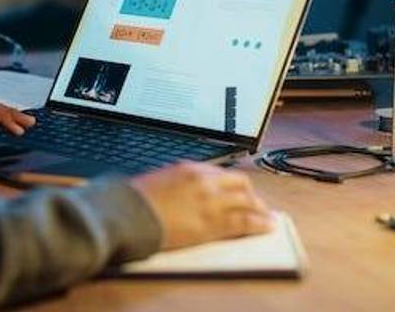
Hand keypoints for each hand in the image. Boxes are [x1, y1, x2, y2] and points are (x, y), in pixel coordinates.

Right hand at [129, 161, 272, 249]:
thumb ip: (175, 183)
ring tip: (267, 218)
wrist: (127, 214)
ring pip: (247, 201)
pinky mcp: (212, 222)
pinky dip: (259, 224)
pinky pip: (244, 221)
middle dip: (251, 194)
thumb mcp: (156, 181)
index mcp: (189, 168)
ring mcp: (210, 201)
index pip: (222, 173)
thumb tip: (182, 192)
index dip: (234, 184)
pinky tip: (267, 227)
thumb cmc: (134, 201)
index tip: (238, 191)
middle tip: (256, 204)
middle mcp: (204, 180)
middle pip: (240, 183)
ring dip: (260, 209)